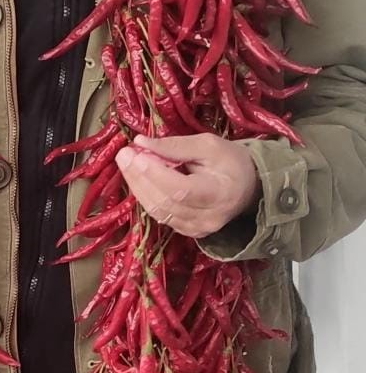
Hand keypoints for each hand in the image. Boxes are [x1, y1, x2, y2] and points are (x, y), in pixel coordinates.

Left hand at [115, 133, 259, 238]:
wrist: (249, 187)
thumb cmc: (231, 162)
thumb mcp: (208, 145)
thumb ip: (176, 146)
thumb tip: (141, 141)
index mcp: (219, 194)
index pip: (181, 190)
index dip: (155, 174)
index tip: (136, 154)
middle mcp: (208, 218)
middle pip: (165, 202)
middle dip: (139, 177)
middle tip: (124, 154)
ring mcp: (197, 228)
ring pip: (157, 211)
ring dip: (137, 185)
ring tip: (127, 162)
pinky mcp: (188, 231)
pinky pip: (159, 215)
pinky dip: (145, 195)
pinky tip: (138, 177)